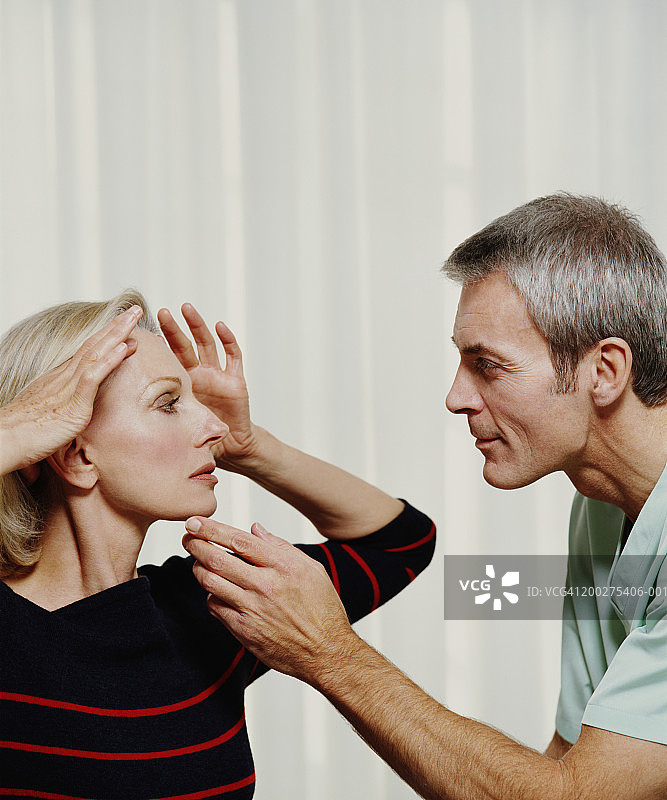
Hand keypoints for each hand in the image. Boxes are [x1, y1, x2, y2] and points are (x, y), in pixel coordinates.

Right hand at [0, 306, 141, 479]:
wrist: (6, 441)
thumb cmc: (24, 433)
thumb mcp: (49, 414)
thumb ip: (64, 407)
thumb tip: (72, 409)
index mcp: (61, 379)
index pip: (88, 352)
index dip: (107, 336)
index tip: (123, 324)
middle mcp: (65, 378)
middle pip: (94, 345)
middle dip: (116, 326)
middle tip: (135, 309)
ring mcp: (69, 388)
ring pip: (96, 353)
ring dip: (117, 334)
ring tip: (134, 317)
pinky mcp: (73, 404)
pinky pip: (93, 376)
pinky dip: (110, 360)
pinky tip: (124, 348)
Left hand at [157, 305, 255, 465]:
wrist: (230, 447)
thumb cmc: (200, 436)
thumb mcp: (175, 428)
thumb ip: (155, 424)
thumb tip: (120, 434)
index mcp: (183, 383)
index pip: (168, 358)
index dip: (157, 344)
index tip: (143, 330)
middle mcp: (199, 374)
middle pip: (185, 345)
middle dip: (174, 328)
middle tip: (161, 312)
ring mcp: (217, 375)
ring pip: (207, 343)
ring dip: (198, 325)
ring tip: (187, 308)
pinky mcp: (235, 381)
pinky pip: (233, 357)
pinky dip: (228, 340)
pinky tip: (220, 326)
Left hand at [182, 516, 356, 682]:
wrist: (326, 652)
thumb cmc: (322, 610)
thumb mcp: (311, 569)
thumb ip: (281, 547)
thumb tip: (256, 529)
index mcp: (283, 566)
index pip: (238, 541)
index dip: (212, 529)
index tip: (195, 522)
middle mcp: (265, 586)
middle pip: (217, 560)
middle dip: (196, 545)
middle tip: (188, 537)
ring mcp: (252, 609)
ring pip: (211, 583)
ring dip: (199, 569)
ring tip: (198, 562)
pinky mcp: (244, 630)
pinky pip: (215, 607)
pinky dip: (211, 595)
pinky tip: (216, 591)